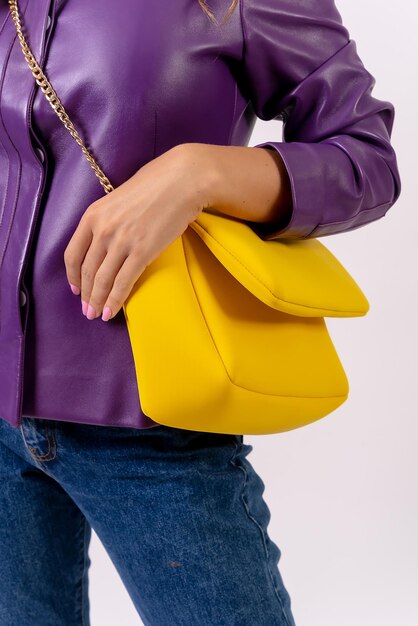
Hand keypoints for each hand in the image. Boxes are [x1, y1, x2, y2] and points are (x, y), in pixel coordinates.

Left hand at [64, 143, 214, 320]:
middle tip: (87, 311)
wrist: (182, 180)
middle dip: (86, 295)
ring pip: (103, 280)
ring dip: (98, 301)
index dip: (73, 277)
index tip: (76, 290)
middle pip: (87, 271)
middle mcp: (102, 230)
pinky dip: (116, 300)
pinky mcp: (142, 251)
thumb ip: (107, 219)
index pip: (72, 254)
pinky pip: (124, 282)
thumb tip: (106, 240)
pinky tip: (111, 312)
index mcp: (92, 216)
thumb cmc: (155, 184)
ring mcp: (122, 242)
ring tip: (97, 315)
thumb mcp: (118, 198)